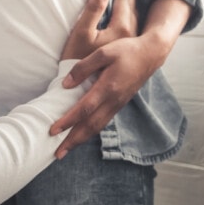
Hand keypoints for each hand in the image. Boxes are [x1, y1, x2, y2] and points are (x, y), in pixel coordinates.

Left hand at [51, 0, 190, 158]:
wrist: (150, 55)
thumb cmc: (126, 51)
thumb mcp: (103, 52)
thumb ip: (83, 68)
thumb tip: (65, 85)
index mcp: (108, 87)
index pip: (84, 109)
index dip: (68, 121)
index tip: (53, 130)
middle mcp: (114, 100)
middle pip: (91, 126)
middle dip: (73, 141)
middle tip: (57, 153)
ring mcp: (118, 104)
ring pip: (98, 127)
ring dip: (81, 140)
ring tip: (66, 149)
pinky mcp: (119, 104)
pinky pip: (103, 122)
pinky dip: (90, 131)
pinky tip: (81, 135)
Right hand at [61, 0, 137, 60]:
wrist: (82, 85)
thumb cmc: (77, 57)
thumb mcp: (81, 32)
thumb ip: (92, 10)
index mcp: (120, 29)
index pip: (123, 4)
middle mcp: (129, 37)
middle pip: (132, 11)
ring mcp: (130, 46)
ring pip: (135, 21)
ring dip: (133, 7)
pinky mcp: (126, 54)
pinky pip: (134, 30)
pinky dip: (133, 19)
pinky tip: (131, 20)